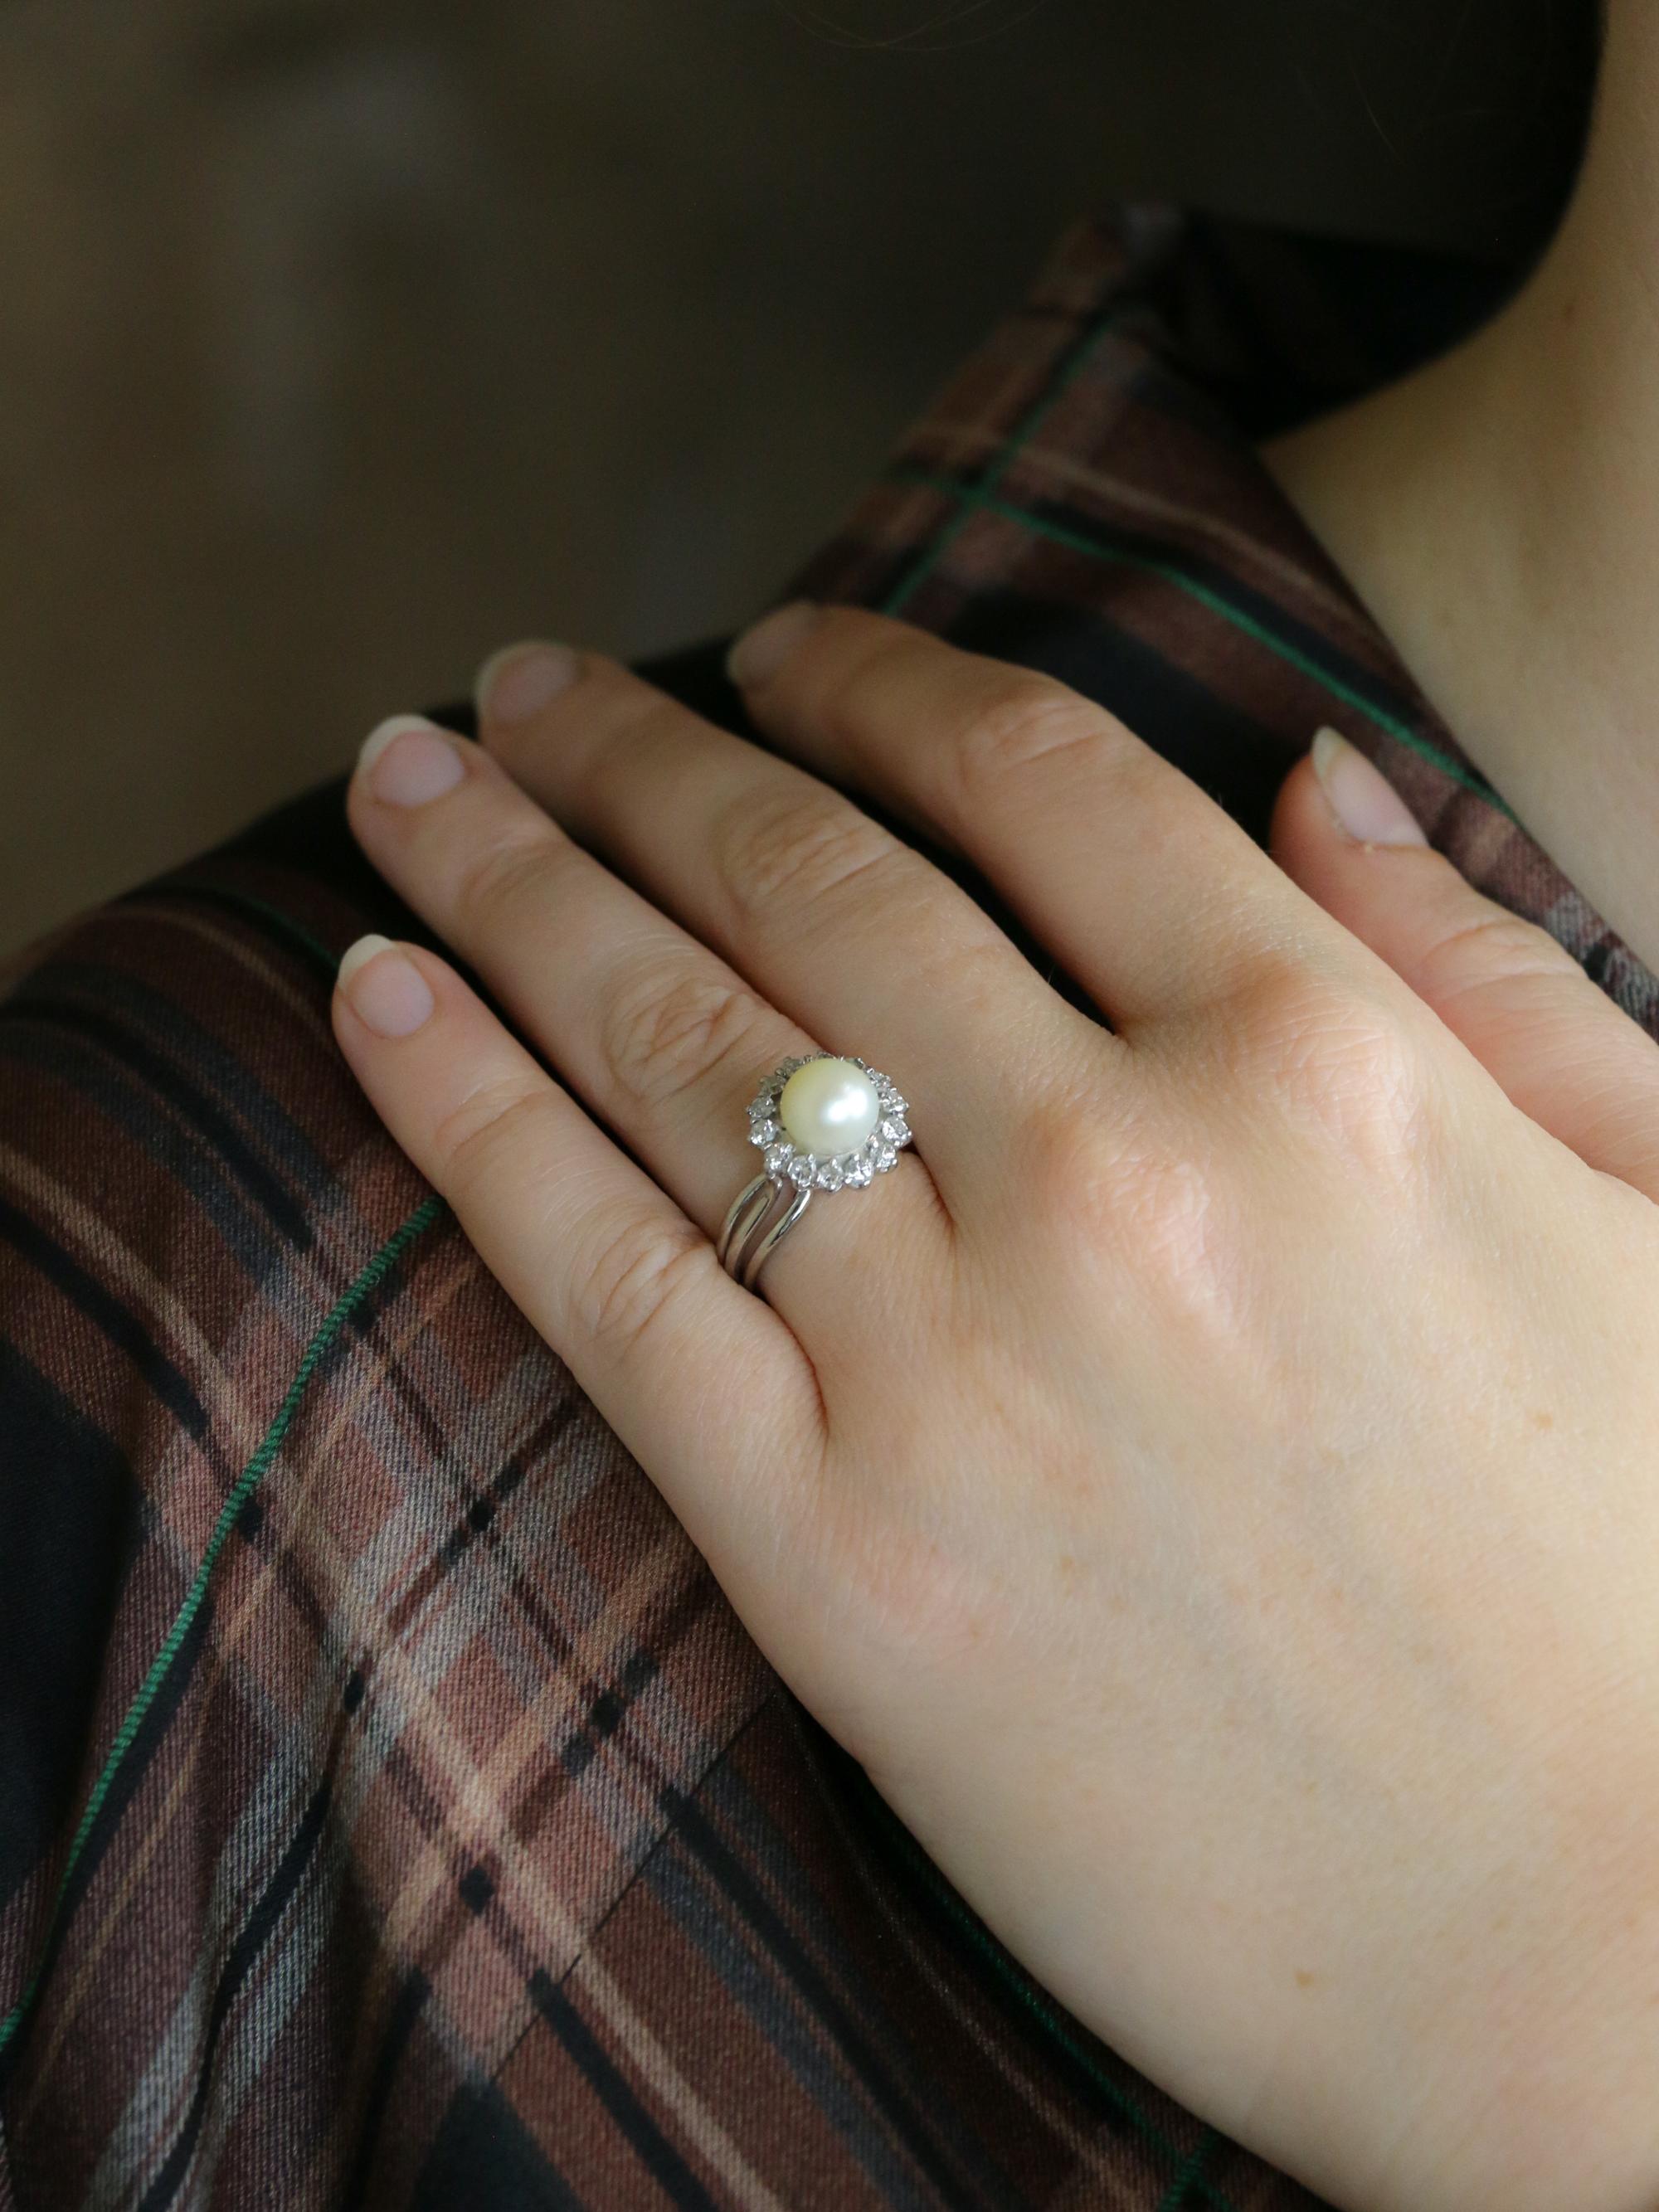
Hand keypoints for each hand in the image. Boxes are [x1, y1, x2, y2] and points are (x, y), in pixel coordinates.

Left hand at [334, 607, 1658, 2211]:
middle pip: (806, 877)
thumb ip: (1473, 962)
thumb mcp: (1643, 1202)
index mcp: (1323, 1056)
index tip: (774, 645)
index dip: (872, 678)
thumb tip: (1303, 765)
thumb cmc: (1641, 1579)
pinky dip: (463, 1113)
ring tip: (408, 781)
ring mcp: (955, 1362)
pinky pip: (599, 1274)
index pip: (1032, 777)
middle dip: (634, 752)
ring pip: (667, 1040)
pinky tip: (373, 996)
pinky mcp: (834, 1553)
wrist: (1596, 1959)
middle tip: (522, 683)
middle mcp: (1118, 1170)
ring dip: (508, 877)